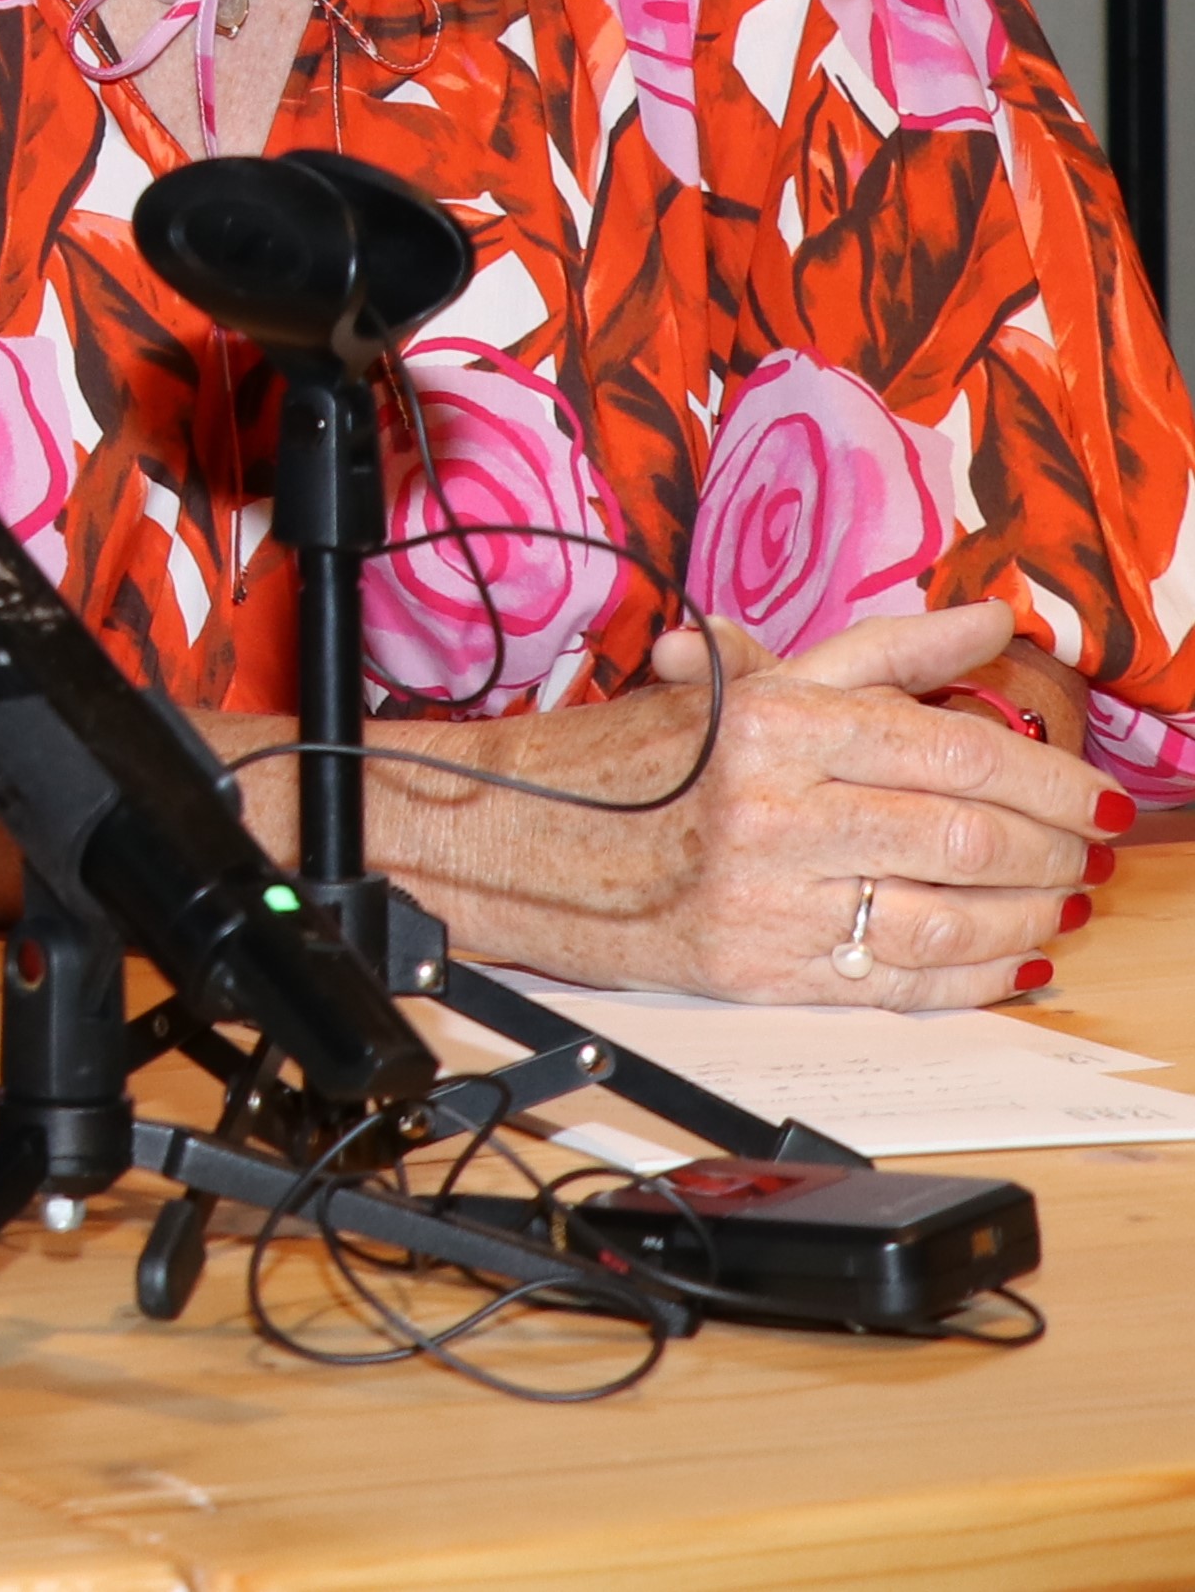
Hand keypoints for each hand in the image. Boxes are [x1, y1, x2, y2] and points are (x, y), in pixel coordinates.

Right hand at [404, 602, 1124, 1010]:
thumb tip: (989, 623)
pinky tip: (1008, 955)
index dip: (1049, 778)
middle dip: (1055, 849)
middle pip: (964, 836)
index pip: (953, 752)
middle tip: (1088, 848)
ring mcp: (761, 898)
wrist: (510, 834)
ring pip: (945, 915)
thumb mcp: (745, 678)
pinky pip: (899, 982)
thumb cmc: (630, 757)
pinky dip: (976, 974)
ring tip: (1059, 901)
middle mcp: (768, 808)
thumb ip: (881, 652)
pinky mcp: (754, 971)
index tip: (1094, 793)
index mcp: (770, 721)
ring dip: (1029, 915)